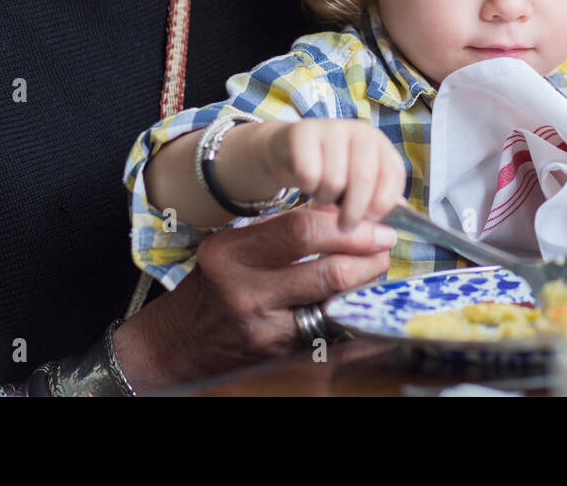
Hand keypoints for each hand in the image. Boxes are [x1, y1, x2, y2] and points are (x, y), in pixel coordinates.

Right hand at [113, 206, 394, 391]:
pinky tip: (362, 298)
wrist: (180, 343)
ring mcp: (262, 327)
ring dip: (365, 282)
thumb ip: (281, 231)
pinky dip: (350, 311)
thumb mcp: (234, 248)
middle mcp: (244, 290)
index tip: (373, 221)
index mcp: (232, 253)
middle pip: (324, 268)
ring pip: (332, 303)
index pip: (301, 230)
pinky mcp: (276, 353)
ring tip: (378, 266)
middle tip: (386, 244)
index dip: (346, 225)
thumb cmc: (215, 285)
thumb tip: (341, 213)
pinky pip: (327, 330)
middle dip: (366, 253)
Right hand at [257, 120, 405, 229]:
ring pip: (334, 180)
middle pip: (364, 178)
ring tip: (323, 195)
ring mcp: (332, 128)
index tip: (371, 220)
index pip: (393, 174)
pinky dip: (306, 187)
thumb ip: (377, 202)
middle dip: (354, 211)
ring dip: (325, 198)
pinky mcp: (303, 132)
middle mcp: (361, 132)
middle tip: (344, 226)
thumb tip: (393, 225)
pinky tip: (306, 184)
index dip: (383, 202)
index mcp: (381, 145)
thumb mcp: (357, 187)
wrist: (287, 153)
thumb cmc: (329, 174)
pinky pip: (308, 174)